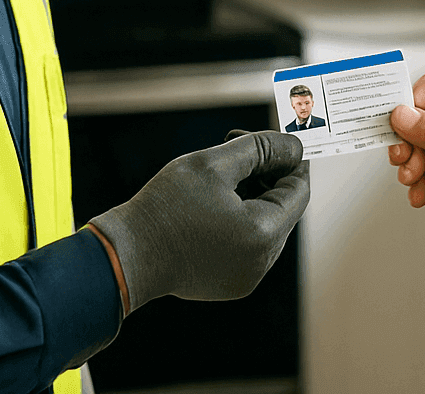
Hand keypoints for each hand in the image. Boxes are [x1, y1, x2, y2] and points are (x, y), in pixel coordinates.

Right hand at [88, 130, 309, 312]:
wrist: (126, 255)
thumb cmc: (165, 207)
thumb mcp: (213, 164)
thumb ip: (260, 148)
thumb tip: (294, 145)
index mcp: (262, 234)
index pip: (298, 190)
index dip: (291, 161)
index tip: (277, 140)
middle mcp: (261, 262)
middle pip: (284, 208)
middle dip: (268, 174)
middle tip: (239, 145)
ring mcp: (247, 277)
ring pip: (268, 225)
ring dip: (254, 195)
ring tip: (220, 174)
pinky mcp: (232, 284)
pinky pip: (251, 244)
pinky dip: (242, 220)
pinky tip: (214, 203)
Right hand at [388, 73, 424, 253]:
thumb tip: (401, 115)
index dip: (413, 100)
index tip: (399, 119)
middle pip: (417, 120)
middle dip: (406, 139)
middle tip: (401, 154)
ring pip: (413, 149)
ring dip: (409, 165)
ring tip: (412, 178)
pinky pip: (417, 177)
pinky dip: (414, 186)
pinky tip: (421, 196)